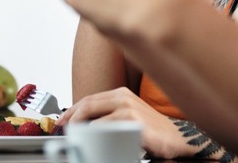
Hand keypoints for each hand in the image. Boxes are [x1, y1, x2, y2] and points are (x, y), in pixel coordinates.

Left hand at [59, 87, 196, 158]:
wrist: (177, 137)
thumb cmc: (152, 129)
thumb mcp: (128, 116)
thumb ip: (109, 115)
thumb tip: (84, 125)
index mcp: (121, 93)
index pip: (88, 99)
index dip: (71, 111)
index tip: (61, 122)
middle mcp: (123, 97)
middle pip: (87, 104)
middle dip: (70, 118)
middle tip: (62, 130)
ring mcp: (128, 108)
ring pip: (92, 116)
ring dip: (79, 128)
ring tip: (74, 138)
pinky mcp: (132, 121)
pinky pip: (103, 129)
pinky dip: (93, 136)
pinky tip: (91, 143)